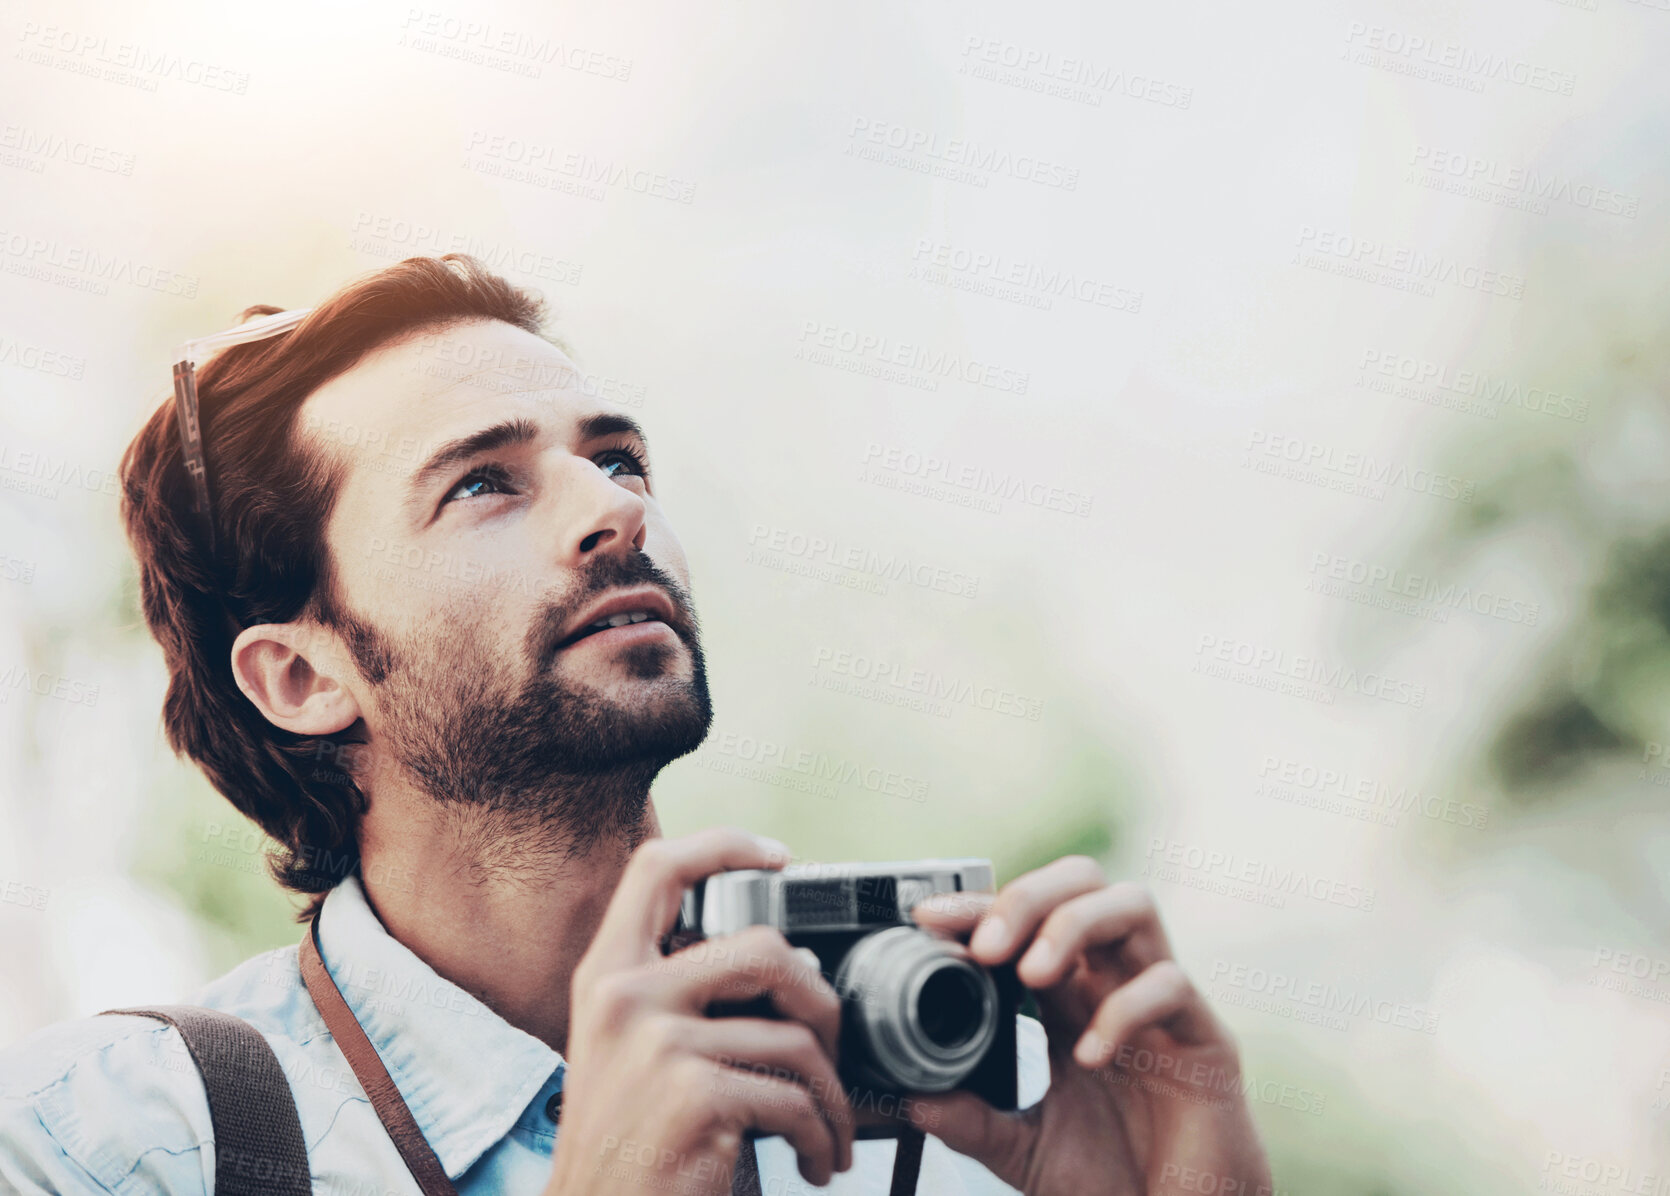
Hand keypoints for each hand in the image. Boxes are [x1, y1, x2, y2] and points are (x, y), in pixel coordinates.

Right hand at [544, 828, 854, 1195]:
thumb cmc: (624, 1146)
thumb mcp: (624, 1052)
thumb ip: (676, 998)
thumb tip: (784, 970)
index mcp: (607, 974)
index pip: (657, 869)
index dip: (723, 846)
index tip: (777, 857)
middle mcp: (624, 997)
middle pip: (764, 948)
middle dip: (821, 1003)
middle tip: (831, 1052)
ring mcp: (657, 1043)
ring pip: (794, 1038)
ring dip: (831, 1096)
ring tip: (829, 1130)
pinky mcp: (692, 1096)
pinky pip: (793, 1099)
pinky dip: (821, 1137)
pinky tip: (813, 1160)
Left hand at [905, 857, 1272, 1195]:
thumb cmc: (1114, 1180)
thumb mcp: (1023, 1152)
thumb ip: (974, 1124)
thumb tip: (912, 1101)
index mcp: (1069, 996)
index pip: (1026, 919)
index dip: (980, 906)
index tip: (928, 920)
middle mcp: (1115, 982)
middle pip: (1082, 882)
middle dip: (1028, 897)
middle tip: (985, 947)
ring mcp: (1163, 1004)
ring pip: (1132, 905)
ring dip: (1072, 924)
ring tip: (1032, 972)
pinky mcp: (1207, 1039)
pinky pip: (1172, 987)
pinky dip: (1124, 1008)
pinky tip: (1089, 1055)